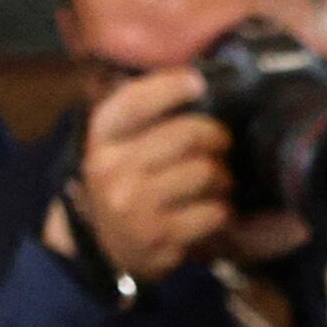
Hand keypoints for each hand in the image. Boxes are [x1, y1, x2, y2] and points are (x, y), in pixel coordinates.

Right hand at [52, 65, 242, 288]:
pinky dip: (224, 210)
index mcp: (103, 136)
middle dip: (216, 137)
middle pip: (188, 135)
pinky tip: (214, 211)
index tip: (198, 83)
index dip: (171, 86)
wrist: (110, 245)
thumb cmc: (127, 183)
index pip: (135, 100)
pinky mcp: (159, 236)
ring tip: (218, 183)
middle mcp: (112, 167)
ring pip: (206, 172)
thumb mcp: (120, 144)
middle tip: (221, 145)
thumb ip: (145, 114)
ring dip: (223, 177)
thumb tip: (195, 81)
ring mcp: (134, 204)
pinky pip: (214, 212)